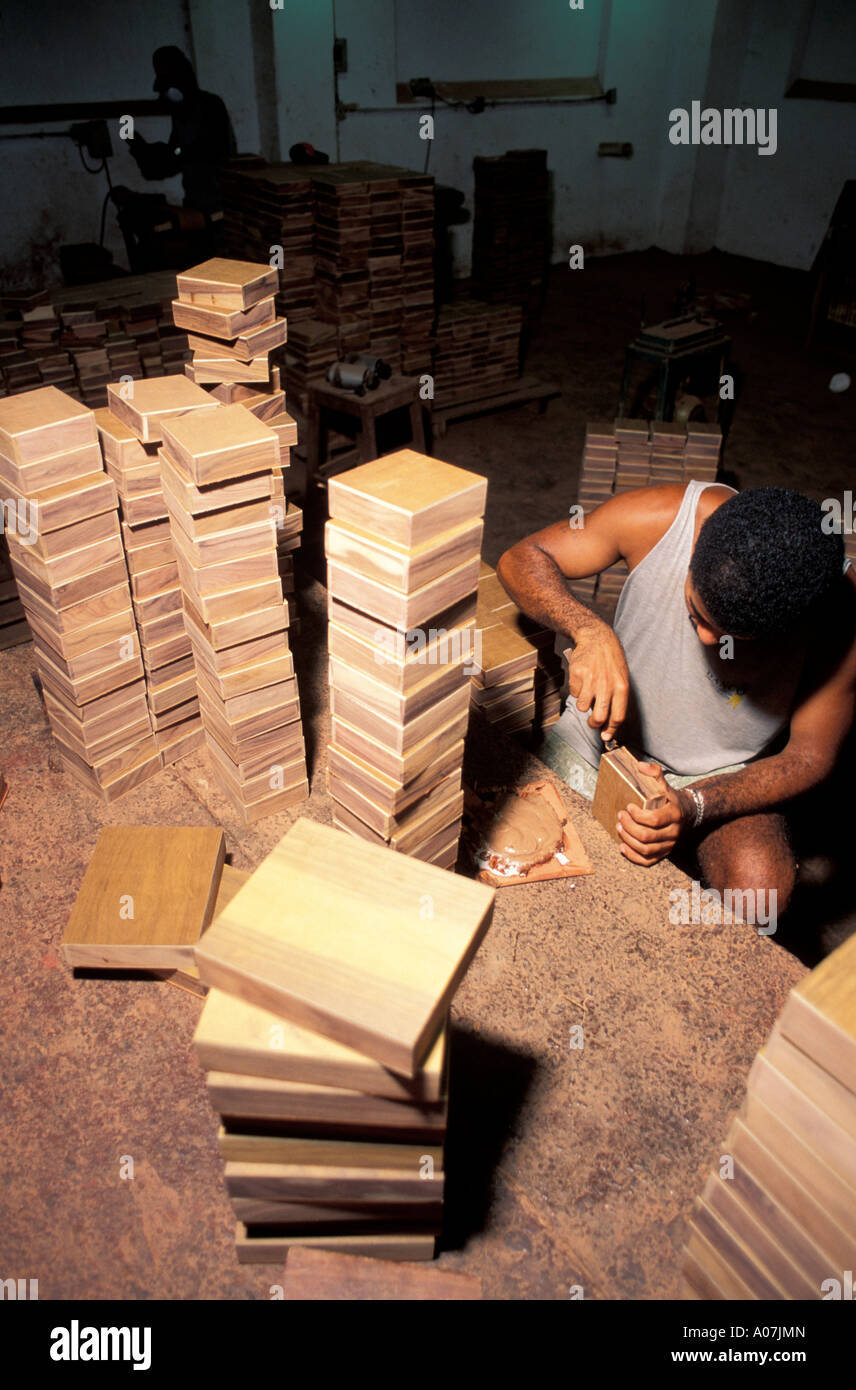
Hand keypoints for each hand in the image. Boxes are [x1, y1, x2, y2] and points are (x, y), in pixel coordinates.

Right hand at [565, 622, 629, 740]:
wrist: (597, 638)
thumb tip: (609, 722)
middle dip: (595, 724)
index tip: (606, 737)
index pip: (618, 716)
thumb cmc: (611, 660)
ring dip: (584, 704)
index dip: (611, 730)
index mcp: (621, 687)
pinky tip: (582, 680)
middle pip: (600, 716)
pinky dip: (577, 690)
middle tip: (593, 722)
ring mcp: (591, 679)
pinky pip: (574, 692)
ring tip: (588, 692)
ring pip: (583, 707)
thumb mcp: (621, 677)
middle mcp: (606, 684)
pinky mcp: (577, 674)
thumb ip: (616, 698)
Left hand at [616, 764, 691, 865]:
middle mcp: (673, 832)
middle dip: (629, 827)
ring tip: (619, 827)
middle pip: (646, 836)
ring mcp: (669, 845)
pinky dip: (632, 856)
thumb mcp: (664, 784)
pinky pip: (647, 861)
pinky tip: (622, 846)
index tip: (628, 807)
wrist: (686, 813)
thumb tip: (640, 766)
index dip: (637, 815)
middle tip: (620, 816)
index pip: (654, 820)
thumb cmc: (670, 799)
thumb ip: (655, 773)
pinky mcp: (663, 853)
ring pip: (645, 849)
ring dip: (628, 839)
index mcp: (674, 814)